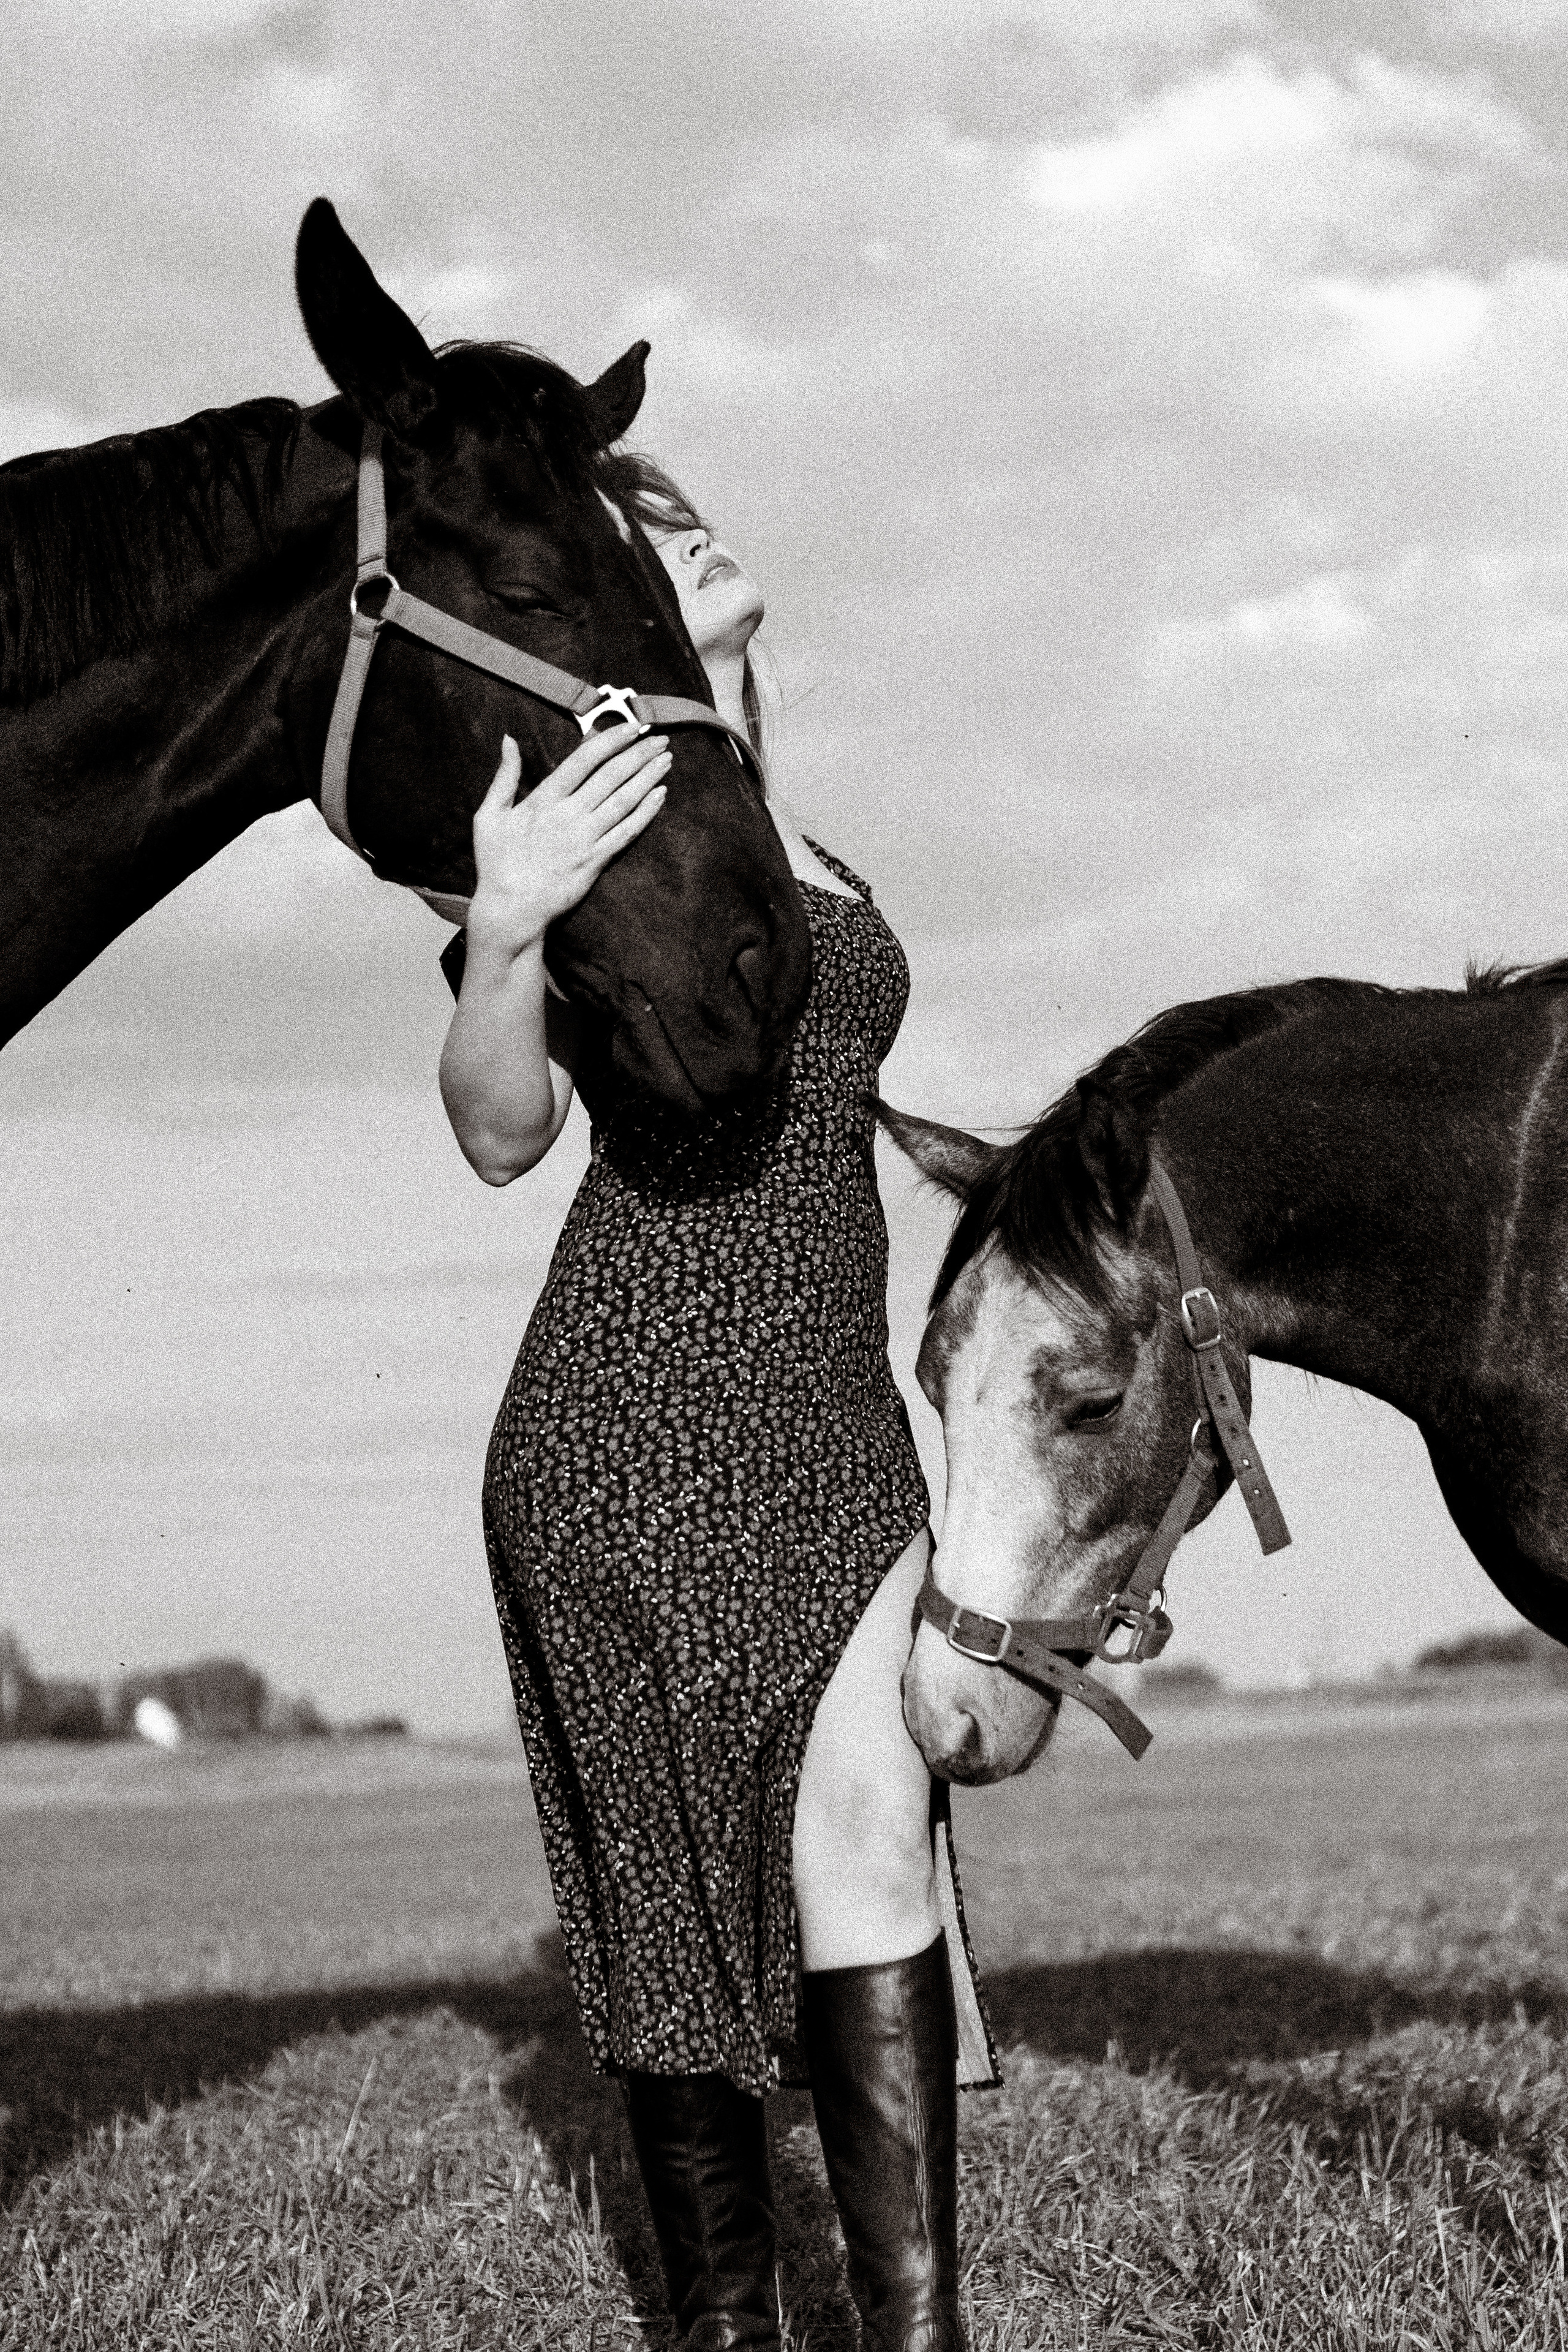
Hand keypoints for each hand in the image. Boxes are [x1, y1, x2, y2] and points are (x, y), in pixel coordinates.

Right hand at [467, 725, 670, 952]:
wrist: (510, 909)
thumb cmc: (496, 863)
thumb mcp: (489, 815)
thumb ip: (504, 776)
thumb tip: (509, 740)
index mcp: (544, 799)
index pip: (584, 759)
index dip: (611, 739)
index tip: (631, 726)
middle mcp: (569, 814)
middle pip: (612, 775)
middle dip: (639, 753)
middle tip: (659, 738)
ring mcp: (586, 838)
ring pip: (624, 800)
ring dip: (648, 777)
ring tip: (666, 759)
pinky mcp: (596, 861)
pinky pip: (627, 832)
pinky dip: (646, 812)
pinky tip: (661, 796)